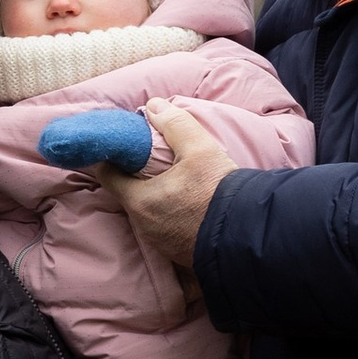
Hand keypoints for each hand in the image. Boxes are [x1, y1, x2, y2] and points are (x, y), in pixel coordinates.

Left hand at [102, 100, 236, 272]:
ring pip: (147, 210)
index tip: (125, 146)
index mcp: (140, 200)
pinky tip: (188, 201)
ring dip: (155, 194)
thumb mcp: (199, 149)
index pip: (107, 175)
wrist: (250, 235)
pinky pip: (164, 226)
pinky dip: (170, 212)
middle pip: (128, 192)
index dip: (113, 157)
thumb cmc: (219, 192)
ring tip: (174, 178)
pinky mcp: (177, 252)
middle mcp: (143, 224)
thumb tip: (153, 106)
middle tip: (153, 158)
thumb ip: (175, 124)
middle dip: (136, 175)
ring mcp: (160, 241)